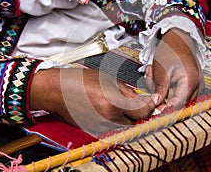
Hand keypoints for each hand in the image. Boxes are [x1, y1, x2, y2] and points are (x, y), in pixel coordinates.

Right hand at [30, 68, 155, 134]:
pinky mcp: (94, 130)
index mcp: (114, 103)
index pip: (142, 112)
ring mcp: (101, 127)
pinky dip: (115, 119)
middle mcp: (109, 119)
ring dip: (127, 116)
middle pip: (135, 121)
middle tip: (136, 100)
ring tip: (118, 102)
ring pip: (124, 125)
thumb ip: (128, 91)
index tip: (152, 101)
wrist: (58, 90)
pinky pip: (112, 127)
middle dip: (138, 111)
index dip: (150, 106)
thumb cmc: (80, 80)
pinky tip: (108, 108)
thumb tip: (140, 98)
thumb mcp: (109, 79)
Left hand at [146, 28, 202, 109]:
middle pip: (175, 103)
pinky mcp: (188, 85)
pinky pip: (174, 93)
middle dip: (159, 95)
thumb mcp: (161, 69)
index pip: (178, 105)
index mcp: (190, 82)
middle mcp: (195, 86)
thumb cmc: (171, 49)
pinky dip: (164, 87)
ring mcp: (193, 86)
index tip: (153, 112)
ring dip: (160, 89)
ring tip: (153, 72)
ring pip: (173, 98)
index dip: (164, 110)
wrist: (178, 38)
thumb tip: (156, 104)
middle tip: (150, 79)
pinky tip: (158, 75)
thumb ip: (159, 89)